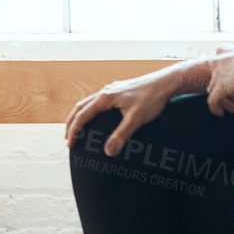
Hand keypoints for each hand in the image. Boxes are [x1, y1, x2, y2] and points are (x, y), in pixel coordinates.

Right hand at [65, 61, 203, 151]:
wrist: (165, 82)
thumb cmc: (152, 99)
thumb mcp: (136, 119)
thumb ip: (121, 135)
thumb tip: (108, 151)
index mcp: (105, 98)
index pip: (82, 115)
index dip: (74, 131)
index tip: (70, 144)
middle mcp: (105, 92)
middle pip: (80, 107)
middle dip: (71, 123)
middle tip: (68, 139)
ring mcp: (111, 89)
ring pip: (87, 102)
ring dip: (79, 115)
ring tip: (77, 128)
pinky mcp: (118, 90)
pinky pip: (97, 100)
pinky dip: (89, 110)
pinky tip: (96, 116)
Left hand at [204, 42, 233, 113]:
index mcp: (224, 50)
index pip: (220, 66)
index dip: (230, 76)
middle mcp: (216, 61)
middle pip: (214, 78)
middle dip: (226, 87)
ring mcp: (217, 74)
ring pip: (213, 90)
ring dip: (224, 98)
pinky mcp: (220, 88)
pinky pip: (212, 101)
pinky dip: (215, 108)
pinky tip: (221, 113)